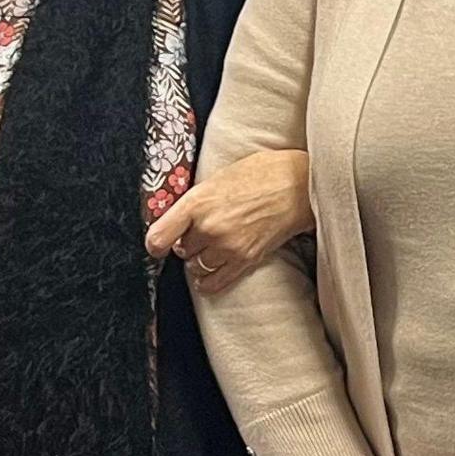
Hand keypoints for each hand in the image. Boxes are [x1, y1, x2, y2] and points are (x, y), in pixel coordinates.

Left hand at [149, 149, 311, 295]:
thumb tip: (180, 218)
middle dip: (187, 243)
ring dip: (199, 260)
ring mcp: (228, 246)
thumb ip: (197, 200)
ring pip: (196, 267)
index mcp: (198, 201)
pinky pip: (215, 282)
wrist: (300, 185)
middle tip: (198, 234)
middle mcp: (209, 227)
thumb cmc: (263, 173)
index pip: (160, 235)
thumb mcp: (219, 177)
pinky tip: (208, 275)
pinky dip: (208, 281)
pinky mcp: (246, 260)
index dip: (155, 244)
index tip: (157, 246)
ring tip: (210, 248)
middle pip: (181, 250)